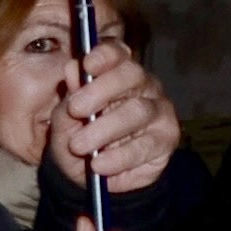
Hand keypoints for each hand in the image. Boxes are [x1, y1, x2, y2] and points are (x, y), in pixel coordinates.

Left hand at [48, 42, 182, 195]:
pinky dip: (119, 157)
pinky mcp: (166, 139)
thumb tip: (71, 69)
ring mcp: (159, 111)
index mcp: (116, 73)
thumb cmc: (81, 140)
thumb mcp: (64, 123)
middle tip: (75, 109)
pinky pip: (145, 145)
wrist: (94, 177)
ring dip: (105, 129)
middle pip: (131, 75)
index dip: (105, 54)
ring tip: (79, 146)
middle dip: (101, 90)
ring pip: (138, 111)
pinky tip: (99, 165)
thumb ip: (67, 99)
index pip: (117, 53)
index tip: (87, 64)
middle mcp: (143, 86)